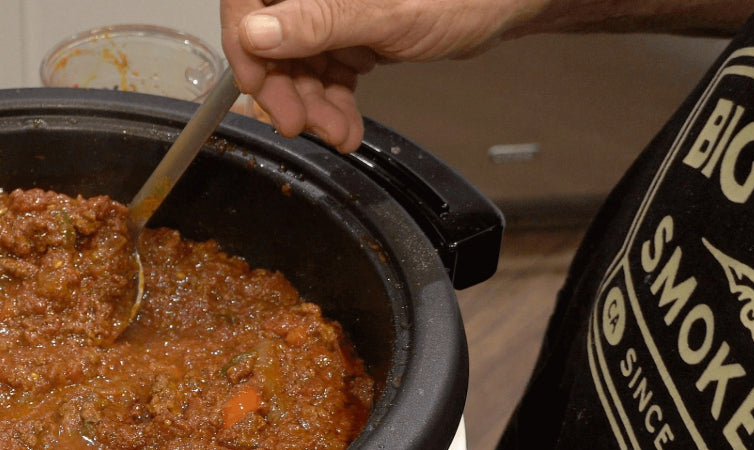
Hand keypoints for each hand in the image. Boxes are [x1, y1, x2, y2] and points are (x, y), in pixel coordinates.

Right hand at [220, 0, 753, 151]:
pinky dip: (330, 104)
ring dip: (310, 105)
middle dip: (284, 89)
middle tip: (299, 124)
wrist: (508, 5)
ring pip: (295, 61)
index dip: (245, 46)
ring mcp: (332, 9)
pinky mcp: (349, 31)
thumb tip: (259, 32)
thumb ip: (319, 23)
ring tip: (335, 134)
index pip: (248, 2)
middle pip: (269, 37)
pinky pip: (323, 71)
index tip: (256, 85)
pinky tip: (344, 127)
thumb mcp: (385, 15)